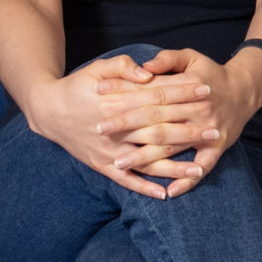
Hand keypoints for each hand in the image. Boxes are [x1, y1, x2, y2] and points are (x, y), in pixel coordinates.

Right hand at [22, 58, 206, 196]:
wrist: (47, 111)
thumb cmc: (77, 86)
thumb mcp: (98, 68)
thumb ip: (123, 67)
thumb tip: (148, 74)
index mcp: (116, 102)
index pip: (157, 97)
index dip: (183, 93)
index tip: (206, 90)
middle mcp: (114, 129)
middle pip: (158, 130)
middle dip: (188, 131)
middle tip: (215, 130)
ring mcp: (108, 151)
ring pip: (146, 161)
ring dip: (173, 168)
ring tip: (199, 170)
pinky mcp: (101, 165)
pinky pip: (126, 180)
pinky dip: (144, 188)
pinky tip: (165, 194)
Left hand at [90, 47, 261, 189]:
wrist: (245, 90)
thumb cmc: (211, 73)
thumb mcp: (192, 58)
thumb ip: (167, 59)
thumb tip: (144, 67)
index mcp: (189, 86)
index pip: (151, 90)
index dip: (125, 92)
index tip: (99, 94)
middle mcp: (197, 110)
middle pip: (156, 118)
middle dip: (126, 124)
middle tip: (99, 129)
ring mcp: (207, 131)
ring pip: (171, 146)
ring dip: (144, 157)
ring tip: (118, 162)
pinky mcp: (217, 148)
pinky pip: (202, 168)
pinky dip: (187, 181)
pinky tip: (168, 193)